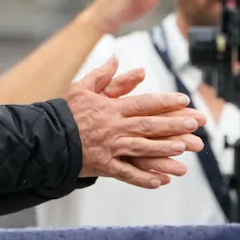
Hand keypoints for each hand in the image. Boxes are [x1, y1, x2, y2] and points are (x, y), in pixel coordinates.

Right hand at [65, 57, 205, 188]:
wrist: (46, 139)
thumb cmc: (64, 113)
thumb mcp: (82, 88)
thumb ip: (103, 75)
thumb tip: (115, 58)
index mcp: (112, 108)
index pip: (144, 103)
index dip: (165, 102)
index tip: (183, 101)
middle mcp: (115, 128)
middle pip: (149, 125)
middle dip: (173, 125)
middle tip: (193, 125)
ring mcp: (111, 148)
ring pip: (143, 148)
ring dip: (164, 149)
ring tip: (183, 149)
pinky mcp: (104, 166)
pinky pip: (127, 173)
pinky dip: (144, 178)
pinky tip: (161, 181)